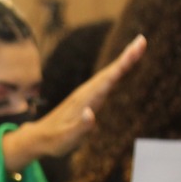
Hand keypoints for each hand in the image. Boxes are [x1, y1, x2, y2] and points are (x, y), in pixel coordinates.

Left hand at [2, 35, 145, 171]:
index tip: (134, 50)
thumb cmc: (54, 140)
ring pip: (107, 74)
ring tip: (138, 47)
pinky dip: (115, 70)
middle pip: (109, 72)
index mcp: (85, 100)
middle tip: (142, 41)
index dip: (122, 65)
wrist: (38, 137)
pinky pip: (104, 80)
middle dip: (126, 57)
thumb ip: (80, 127)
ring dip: (122, 60)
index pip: (107, 80)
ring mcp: (85, 94)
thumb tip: (91, 113)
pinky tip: (122, 66)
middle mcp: (85, 93)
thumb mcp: (67, 138)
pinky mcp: (86, 97)